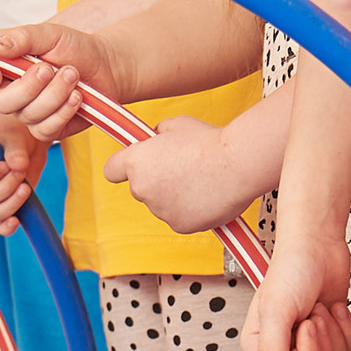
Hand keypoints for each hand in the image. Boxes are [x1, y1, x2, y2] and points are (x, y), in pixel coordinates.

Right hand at [0, 21, 118, 147]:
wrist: (110, 74)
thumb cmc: (79, 49)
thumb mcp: (51, 36)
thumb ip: (21, 39)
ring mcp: (12, 109)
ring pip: (6, 111)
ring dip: (44, 95)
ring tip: (68, 77)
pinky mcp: (32, 130)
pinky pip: (35, 130)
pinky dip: (59, 112)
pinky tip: (71, 103)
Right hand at [0, 115, 47, 235]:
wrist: (29, 142)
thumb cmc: (15, 133)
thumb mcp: (14, 136)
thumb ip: (15, 150)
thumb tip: (18, 165)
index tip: (7, 164)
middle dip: (5, 188)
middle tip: (21, 171)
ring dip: (11, 205)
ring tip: (26, 188)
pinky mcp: (4, 207)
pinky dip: (6, 227)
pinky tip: (17, 221)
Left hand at [103, 115, 257, 234]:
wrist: (239, 164)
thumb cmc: (211, 142)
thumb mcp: (178, 124)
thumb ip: (159, 133)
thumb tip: (156, 138)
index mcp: (137, 162)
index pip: (111, 170)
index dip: (121, 167)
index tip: (131, 165)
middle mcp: (142, 189)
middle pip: (140, 187)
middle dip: (156, 179)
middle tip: (182, 166)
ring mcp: (160, 210)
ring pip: (161, 203)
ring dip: (174, 194)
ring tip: (200, 178)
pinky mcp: (179, 225)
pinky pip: (179, 217)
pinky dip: (190, 209)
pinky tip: (207, 194)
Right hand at [243, 231, 350, 350]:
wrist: (319, 246)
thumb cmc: (292, 270)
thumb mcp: (276, 312)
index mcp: (260, 350)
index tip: (304, 324)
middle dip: (323, 346)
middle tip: (315, 317)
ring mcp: (308, 349)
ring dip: (335, 336)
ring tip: (322, 310)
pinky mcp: (331, 341)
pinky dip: (348, 331)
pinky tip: (334, 310)